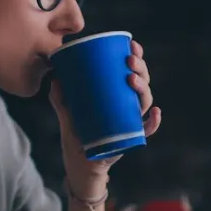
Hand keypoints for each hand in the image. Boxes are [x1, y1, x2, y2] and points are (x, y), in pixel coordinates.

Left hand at [50, 40, 161, 196]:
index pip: (130, 71)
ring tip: (132, 80)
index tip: (131, 44)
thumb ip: (60, 99)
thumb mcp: (67, 116)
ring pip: (145, 102)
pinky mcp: (131, 138)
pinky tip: (155, 112)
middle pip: (141, 83)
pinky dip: (154, 122)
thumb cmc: (78, 137)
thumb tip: (55, 78)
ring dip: (144, 88)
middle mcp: (127, 106)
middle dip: (140, 68)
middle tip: (129, 60)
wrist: (81, 165)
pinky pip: (148, 129)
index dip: (136, 57)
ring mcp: (131, 122)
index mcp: (117, 95)